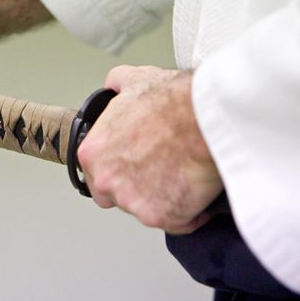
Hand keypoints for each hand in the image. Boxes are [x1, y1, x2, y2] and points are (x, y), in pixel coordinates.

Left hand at [77, 65, 222, 234]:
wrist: (206, 118)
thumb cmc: (173, 100)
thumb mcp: (137, 79)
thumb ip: (117, 84)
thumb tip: (114, 84)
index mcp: (93, 152)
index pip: (96, 173)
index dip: (120, 169)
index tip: (138, 164)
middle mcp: (106, 180)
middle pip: (117, 198)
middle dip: (137, 188)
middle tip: (162, 169)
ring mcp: (132, 202)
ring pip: (147, 211)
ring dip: (164, 198)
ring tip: (184, 173)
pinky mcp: (161, 217)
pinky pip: (178, 222)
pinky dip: (191, 212)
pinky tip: (199, 190)